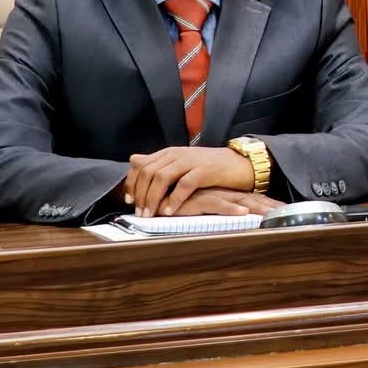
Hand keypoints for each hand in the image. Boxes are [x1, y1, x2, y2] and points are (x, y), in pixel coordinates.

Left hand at [123, 145, 255, 216]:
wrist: (238, 163)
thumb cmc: (210, 168)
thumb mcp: (182, 162)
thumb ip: (159, 163)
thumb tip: (134, 161)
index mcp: (169, 152)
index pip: (142, 164)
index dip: (132, 183)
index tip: (129, 201)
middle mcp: (177, 154)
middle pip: (149, 172)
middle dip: (140, 194)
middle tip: (139, 212)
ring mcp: (191, 161)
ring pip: (162, 177)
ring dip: (153, 198)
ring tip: (150, 214)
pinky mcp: (204, 171)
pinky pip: (184, 185)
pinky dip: (175, 199)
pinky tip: (170, 211)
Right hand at [175, 189, 283, 216]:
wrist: (157, 192)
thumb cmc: (177, 201)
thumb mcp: (198, 206)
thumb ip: (211, 208)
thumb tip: (226, 214)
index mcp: (223, 194)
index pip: (250, 198)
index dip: (267, 203)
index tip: (285, 209)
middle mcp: (221, 194)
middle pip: (251, 199)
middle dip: (270, 206)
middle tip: (287, 212)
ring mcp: (212, 196)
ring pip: (240, 201)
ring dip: (257, 208)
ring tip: (273, 214)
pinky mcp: (199, 200)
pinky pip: (218, 205)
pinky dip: (231, 209)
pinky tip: (243, 213)